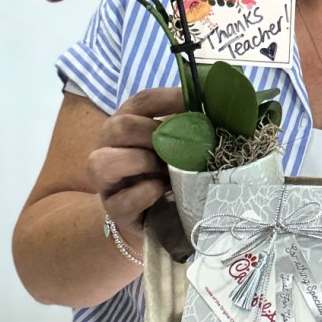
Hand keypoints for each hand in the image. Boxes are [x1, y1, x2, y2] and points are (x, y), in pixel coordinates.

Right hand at [87, 87, 183, 235]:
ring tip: (165, 170)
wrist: (163, 223)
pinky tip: (163, 192)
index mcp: (129, 127)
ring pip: (104, 161)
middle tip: (178, 146)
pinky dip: (147, 193)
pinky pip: (123, 200)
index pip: (140, 102)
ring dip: (141, 161)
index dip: (168, 98)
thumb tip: (217, 108)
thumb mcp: (182, 149)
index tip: (195, 102)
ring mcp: (108, 182)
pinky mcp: (115, 211)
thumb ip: (191, 129)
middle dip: (152, 133)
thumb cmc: (172, 178)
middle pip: (118, 126)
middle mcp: (110, 149)